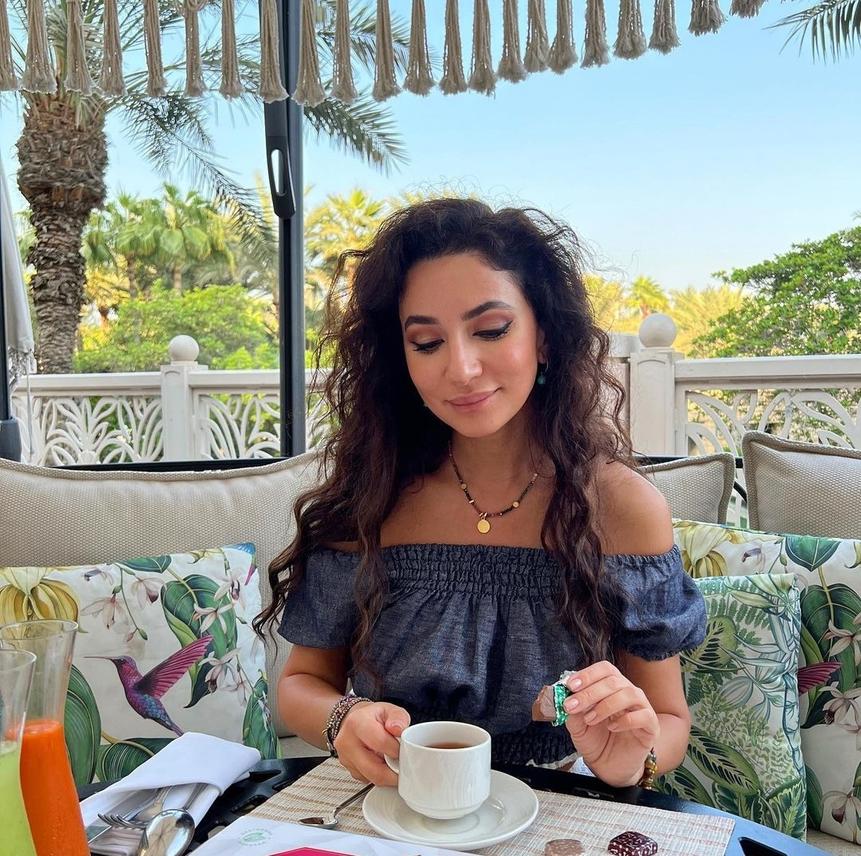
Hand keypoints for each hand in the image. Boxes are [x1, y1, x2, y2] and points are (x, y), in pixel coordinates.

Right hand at [333, 701, 410, 786]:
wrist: (356, 721)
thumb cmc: (373, 717)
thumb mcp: (389, 710)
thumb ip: (398, 718)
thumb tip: (399, 730)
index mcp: (357, 723)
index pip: (380, 743)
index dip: (396, 749)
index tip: (403, 749)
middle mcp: (347, 742)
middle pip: (374, 769)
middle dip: (394, 771)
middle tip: (403, 764)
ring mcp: (345, 758)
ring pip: (371, 778)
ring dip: (387, 775)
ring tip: (392, 761)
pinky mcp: (348, 770)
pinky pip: (368, 780)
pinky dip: (379, 776)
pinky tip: (382, 764)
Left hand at [562, 661, 659, 785]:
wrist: (608, 766)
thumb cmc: (595, 740)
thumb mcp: (577, 726)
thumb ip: (573, 711)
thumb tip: (567, 697)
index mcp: (611, 686)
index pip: (604, 669)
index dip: (588, 674)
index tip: (570, 685)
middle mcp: (628, 692)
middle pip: (614, 681)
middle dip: (590, 692)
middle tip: (572, 706)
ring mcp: (642, 708)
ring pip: (630, 694)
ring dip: (606, 705)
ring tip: (590, 719)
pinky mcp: (651, 726)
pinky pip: (644, 715)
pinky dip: (626, 720)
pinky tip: (612, 727)